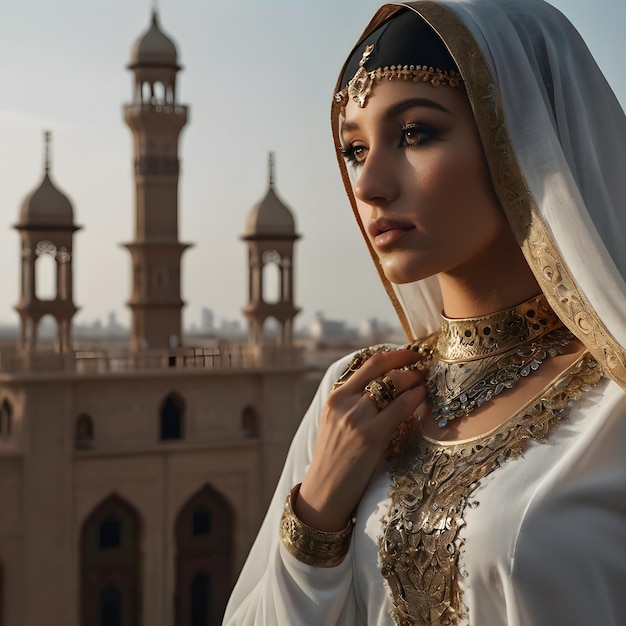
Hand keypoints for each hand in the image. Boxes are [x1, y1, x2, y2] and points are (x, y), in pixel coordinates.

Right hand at [296, 348, 426, 530]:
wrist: (324, 492)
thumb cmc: (334, 459)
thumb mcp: (336, 422)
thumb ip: (354, 402)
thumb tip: (386, 386)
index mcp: (336, 397)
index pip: (369, 364)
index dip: (395, 355)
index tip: (411, 354)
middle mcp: (345, 403)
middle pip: (385, 371)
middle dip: (410, 366)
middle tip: (425, 369)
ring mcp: (358, 419)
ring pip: (395, 386)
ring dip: (416, 381)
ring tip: (425, 384)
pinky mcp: (371, 437)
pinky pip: (401, 408)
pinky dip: (416, 399)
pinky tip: (423, 400)